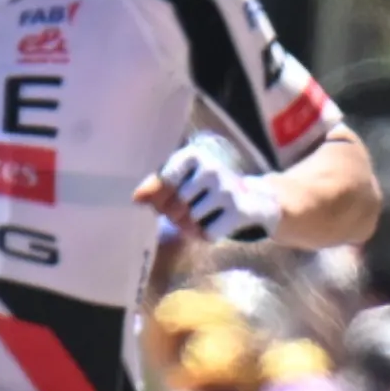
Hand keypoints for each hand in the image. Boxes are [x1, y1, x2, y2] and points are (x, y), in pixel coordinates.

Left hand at [139, 135, 277, 243]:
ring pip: (191, 220)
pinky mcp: (239, 210)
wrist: (254, 199)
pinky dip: (208, 235)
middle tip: (190, 211)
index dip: (160, 199)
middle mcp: (211, 168)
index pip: (163, 183)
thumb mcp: (182, 180)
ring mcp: (227, 189)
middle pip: (176, 205)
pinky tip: (217, 225)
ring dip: (193, 226)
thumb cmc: (206, 190)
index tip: (169, 199)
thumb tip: (136, 198)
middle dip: (178, 215)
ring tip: (205, 217)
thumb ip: (156, 187)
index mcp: (192, 155)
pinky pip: (208, 233)